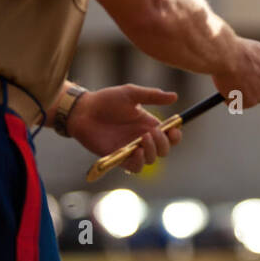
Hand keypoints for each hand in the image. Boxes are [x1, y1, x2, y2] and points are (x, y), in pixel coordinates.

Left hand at [67, 84, 181, 173]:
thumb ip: (152, 95)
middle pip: (164, 150)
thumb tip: (175, 96)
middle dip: (164, 143)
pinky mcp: (119, 158)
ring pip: (152, 160)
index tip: (174, 129)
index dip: (175, 135)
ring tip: (142, 139)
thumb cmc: (106, 100)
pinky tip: (135, 150)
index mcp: (148, 124)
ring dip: (152, 151)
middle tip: (153, 132)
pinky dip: (140, 162)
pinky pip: (135, 167)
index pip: (170, 135)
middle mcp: (142, 138)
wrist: (83, 111)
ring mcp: (131, 149)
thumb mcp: (131, 93)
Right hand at [213, 38, 259, 108]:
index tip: (257, 85)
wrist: (228, 55)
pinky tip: (224, 85)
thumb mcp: (255, 51)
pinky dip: (229, 99)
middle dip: (252, 91)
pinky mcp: (250, 102)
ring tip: (227, 80)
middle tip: (237, 85)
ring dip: (239, 94)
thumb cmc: (237, 49)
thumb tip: (255, 70)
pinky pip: (237, 104)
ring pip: (249, 99)